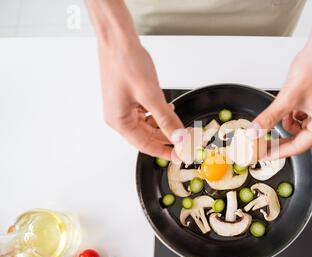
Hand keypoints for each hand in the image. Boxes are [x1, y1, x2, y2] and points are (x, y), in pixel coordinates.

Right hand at [98, 40, 183, 158]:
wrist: (117, 38)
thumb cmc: (126, 62)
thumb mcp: (151, 95)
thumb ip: (166, 119)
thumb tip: (179, 137)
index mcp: (119, 121)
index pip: (145, 146)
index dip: (165, 152)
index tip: (182, 155)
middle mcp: (119, 117)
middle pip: (147, 137)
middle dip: (168, 139)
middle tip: (187, 141)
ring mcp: (123, 107)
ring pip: (148, 126)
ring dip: (164, 127)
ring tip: (181, 127)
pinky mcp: (128, 98)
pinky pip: (146, 114)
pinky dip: (158, 115)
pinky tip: (169, 111)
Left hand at [253, 43, 311, 158]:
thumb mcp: (287, 97)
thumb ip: (269, 118)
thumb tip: (255, 131)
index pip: (298, 147)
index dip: (278, 152)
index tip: (263, 155)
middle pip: (298, 137)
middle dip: (279, 135)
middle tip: (260, 139)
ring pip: (297, 125)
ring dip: (285, 119)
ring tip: (283, 105)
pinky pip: (300, 114)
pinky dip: (291, 110)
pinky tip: (288, 100)